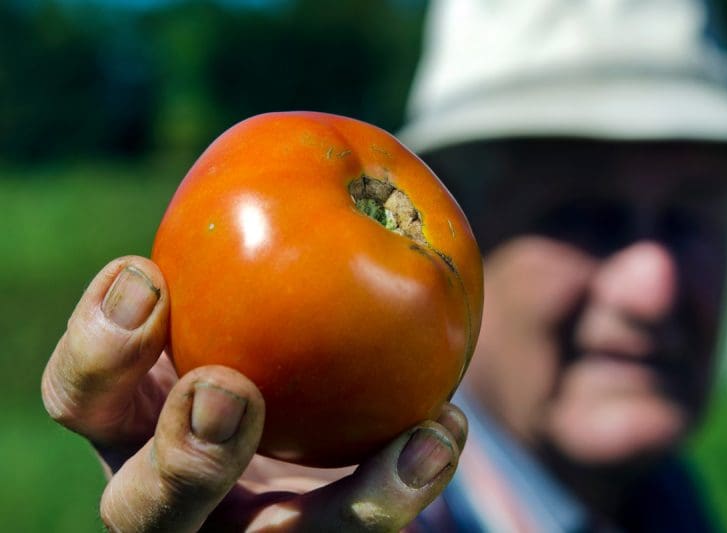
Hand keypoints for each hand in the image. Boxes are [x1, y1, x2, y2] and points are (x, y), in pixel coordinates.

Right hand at [42, 256, 466, 531]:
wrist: (303, 412)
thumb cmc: (255, 327)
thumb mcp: (238, 288)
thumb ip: (255, 250)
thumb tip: (349, 176)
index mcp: (130, 418)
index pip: (82, 397)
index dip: (99, 346)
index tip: (147, 275)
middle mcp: (170, 489)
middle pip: (142, 509)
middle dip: (183, 457)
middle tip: (227, 391)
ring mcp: (243, 530)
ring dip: (343, 506)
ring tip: (419, 442)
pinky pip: (360, 531)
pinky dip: (407, 486)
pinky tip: (442, 434)